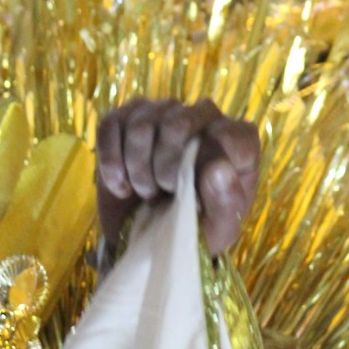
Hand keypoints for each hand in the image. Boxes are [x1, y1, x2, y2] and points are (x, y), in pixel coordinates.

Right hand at [95, 97, 259, 255]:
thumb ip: (226, 201)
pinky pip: (111, 125)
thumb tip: (218, 167)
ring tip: (145, 192)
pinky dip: (111, 161)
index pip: (233, 133)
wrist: (152, 235)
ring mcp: (163, 112)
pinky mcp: (126, 118)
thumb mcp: (218, 228)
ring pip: (142, 124)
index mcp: (236, 142)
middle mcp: (203, 118)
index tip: (198, 194)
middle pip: (178, 122)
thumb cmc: (196, 227)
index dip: (210, 164)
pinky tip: (121, 185)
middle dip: (164, 166)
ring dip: (138, 167)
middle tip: (164, 192)